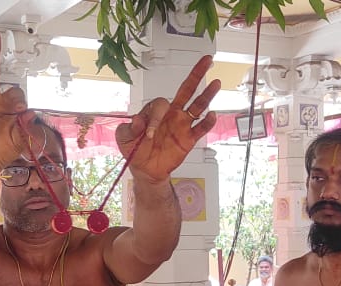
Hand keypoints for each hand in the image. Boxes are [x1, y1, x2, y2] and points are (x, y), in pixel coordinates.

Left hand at [115, 56, 220, 182]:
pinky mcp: (189, 139)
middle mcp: (172, 114)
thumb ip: (129, 127)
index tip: (149, 133)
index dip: (155, 118)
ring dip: (207, 94)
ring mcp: (182, 125)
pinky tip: (212, 115)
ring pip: (198, 106)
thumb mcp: (124, 137)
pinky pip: (201, 128)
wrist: (146, 170)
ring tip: (216, 82)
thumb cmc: (135, 150)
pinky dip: (208, 122)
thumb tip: (138, 120)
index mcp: (156, 111)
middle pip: (187, 90)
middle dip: (196, 74)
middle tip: (207, 60)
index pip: (160, 105)